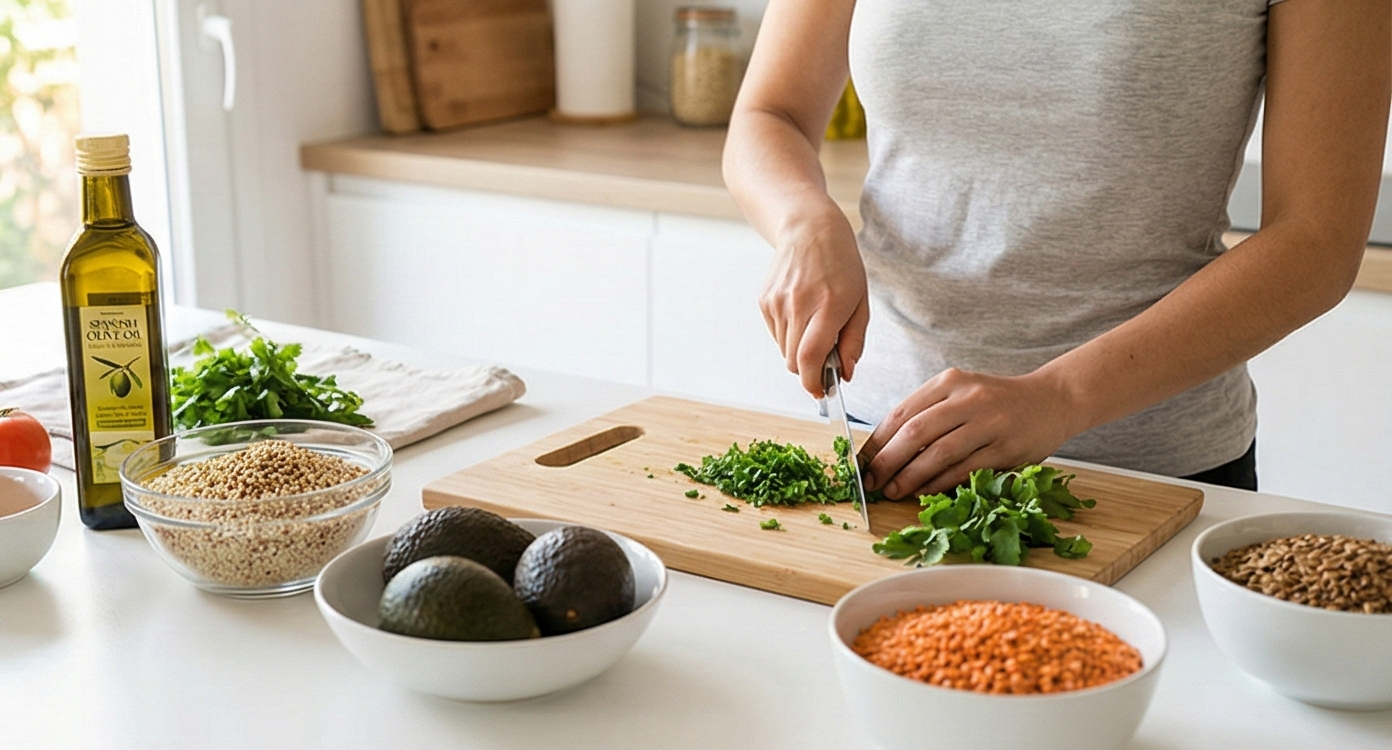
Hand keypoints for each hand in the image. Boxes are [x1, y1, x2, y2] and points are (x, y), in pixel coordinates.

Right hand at [760, 211, 868, 396]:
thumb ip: (854, 342)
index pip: (810, 357)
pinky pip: (776, 335)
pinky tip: (801, 313)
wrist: (808, 228)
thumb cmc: (841, 264)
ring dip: (799, 351)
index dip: (814, 382)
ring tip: (814, 326)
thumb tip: (846, 375)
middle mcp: (798, 305)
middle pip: (794, 361)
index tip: (822, 391)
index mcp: (827, 305)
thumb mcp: (860, 302)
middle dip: (810, 369)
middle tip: (826, 360)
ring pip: (784, 351)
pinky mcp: (764, 301)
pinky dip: (789, 335)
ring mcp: (777, 303)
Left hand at [860, 368, 1082, 498]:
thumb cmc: (996, 402)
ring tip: (892, 491)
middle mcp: (967, 398)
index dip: (877, 442)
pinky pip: (964, 469)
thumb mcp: (960, 394)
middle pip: (915, 433)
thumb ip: (927, 415)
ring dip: (910, 477)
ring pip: (938, 453)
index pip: (902, 413)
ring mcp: (989, 422)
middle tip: (871, 482)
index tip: (862, 463)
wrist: (1051, 401)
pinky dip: (940, 483)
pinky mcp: (1006, 447)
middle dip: (887, 461)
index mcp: (949, 382)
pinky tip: (924, 492)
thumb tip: (883, 451)